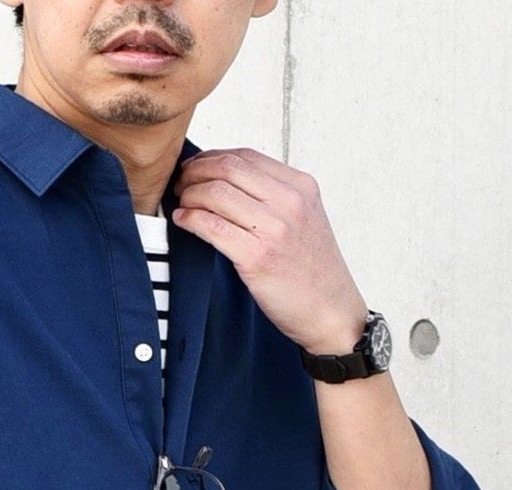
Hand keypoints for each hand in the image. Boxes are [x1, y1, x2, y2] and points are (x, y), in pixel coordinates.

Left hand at [172, 148, 367, 355]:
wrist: (330, 311)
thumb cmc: (313, 272)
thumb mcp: (304, 220)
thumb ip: (275, 198)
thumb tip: (230, 184)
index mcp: (301, 187)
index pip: (246, 156)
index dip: (212, 157)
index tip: (195, 168)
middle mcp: (289, 202)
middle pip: (227, 168)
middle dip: (195, 172)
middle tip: (181, 184)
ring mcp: (274, 229)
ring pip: (216, 193)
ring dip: (189, 195)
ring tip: (181, 204)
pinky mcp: (257, 257)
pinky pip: (212, 227)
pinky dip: (190, 219)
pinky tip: (183, 221)